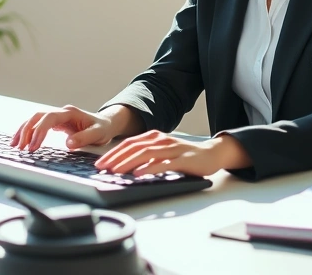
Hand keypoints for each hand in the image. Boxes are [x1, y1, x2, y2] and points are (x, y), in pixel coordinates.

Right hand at [10, 105, 116, 151]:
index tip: (34, 146)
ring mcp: (58, 116)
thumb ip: (84, 138)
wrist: (106, 124)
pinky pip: (38, 125)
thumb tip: (68, 144)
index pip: (49, 118)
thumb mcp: (98, 134)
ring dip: (24, 131)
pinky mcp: (56, 123)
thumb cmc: (103, 129)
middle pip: (38, 117)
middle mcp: (61, 112)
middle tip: (21, 148)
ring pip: (35, 119)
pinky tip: (21, 141)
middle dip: (27, 131)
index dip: (40, 131)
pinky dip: (28, 132)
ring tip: (15, 145)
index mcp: (70, 113)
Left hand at [95, 130, 250, 176]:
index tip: (100, 163)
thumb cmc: (184, 156)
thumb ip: (146, 157)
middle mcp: (161, 140)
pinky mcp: (182, 159)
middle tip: (102, 169)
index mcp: (154, 137)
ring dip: (128, 163)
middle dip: (115, 158)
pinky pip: (163, 163)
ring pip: (145, 153)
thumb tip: (124, 167)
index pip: (129, 143)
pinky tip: (139, 174)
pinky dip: (149, 168)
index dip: (113, 153)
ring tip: (116, 172)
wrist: (211, 154)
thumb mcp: (162, 153)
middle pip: (134, 147)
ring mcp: (172, 148)